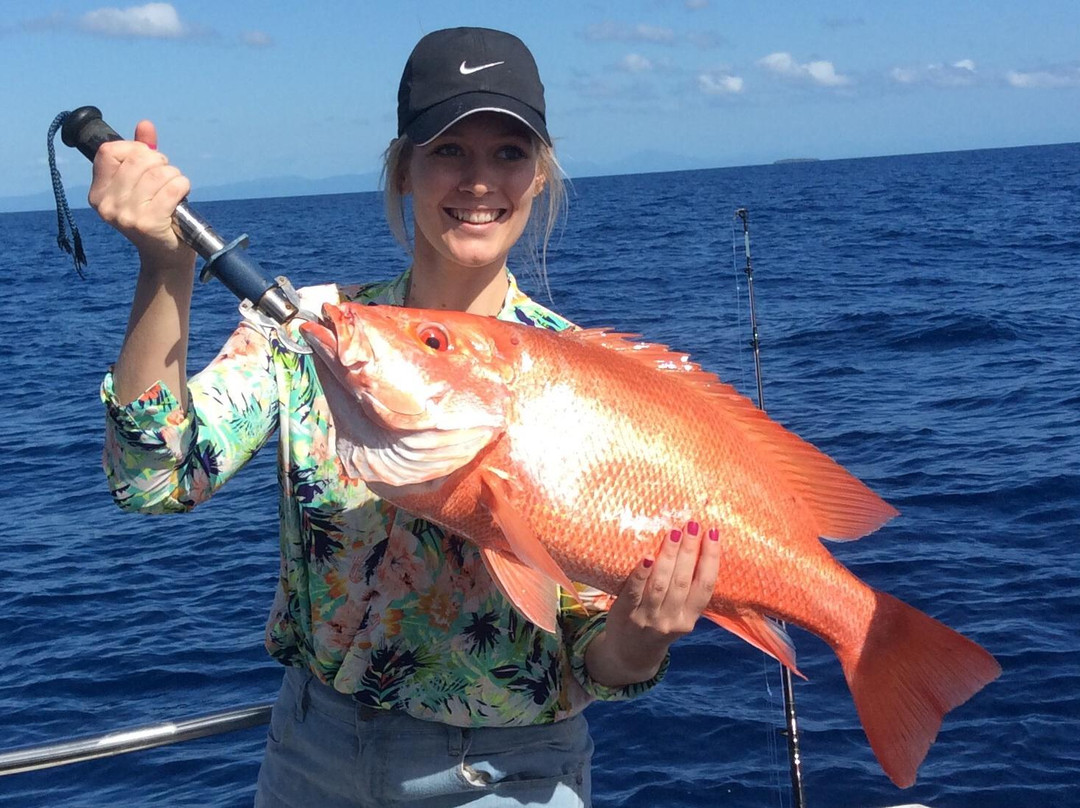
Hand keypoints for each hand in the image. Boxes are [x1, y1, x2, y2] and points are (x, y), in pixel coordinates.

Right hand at [88, 120, 193, 262]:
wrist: (166, 257)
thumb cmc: (156, 215)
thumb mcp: (144, 184)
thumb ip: (141, 153)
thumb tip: (145, 125)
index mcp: (98, 193)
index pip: (109, 151)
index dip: (134, 149)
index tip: (147, 160)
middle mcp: (107, 204)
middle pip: (137, 159)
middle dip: (160, 162)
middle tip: (167, 175)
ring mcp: (125, 215)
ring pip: (157, 172)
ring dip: (174, 175)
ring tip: (175, 187)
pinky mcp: (148, 223)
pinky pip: (172, 188)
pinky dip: (182, 186)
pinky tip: (181, 195)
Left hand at [584, 520, 720, 686]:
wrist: (629, 655)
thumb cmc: (658, 626)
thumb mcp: (679, 616)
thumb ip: (687, 591)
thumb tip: (697, 547)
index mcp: (689, 619)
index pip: (705, 586)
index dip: (711, 559)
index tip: (713, 534)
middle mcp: (671, 620)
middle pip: (683, 581)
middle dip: (689, 551)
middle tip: (692, 525)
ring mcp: (648, 619)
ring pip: (661, 584)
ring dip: (669, 556)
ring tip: (674, 532)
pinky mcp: (626, 614)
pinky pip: (634, 592)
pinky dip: (641, 574)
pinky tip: (647, 556)